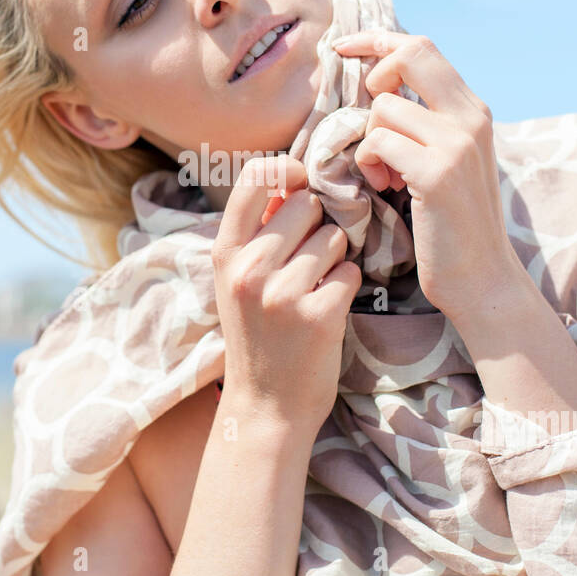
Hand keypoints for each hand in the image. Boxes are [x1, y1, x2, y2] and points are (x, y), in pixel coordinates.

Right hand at [211, 155, 363, 433]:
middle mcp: (249, 268)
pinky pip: (350, 272)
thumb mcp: (237, 280)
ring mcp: (282, 293)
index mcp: (226, 252)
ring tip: (315, 286)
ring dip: (335, 257)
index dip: (286, 168)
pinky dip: (346, 286)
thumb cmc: (257, 335)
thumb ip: (258, 233)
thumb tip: (292, 180)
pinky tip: (329, 307)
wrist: (266, 406)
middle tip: (309, 258)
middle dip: (318, 224)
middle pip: (307, 204)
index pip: (255, 177)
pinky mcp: (318, 315)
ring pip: (334, 237)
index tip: (300, 182)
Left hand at [333, 31, 520, 321]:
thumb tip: (381, 91)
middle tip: (365, 109)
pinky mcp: (438, 173)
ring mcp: (457, 143)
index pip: (422, 47)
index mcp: (473, 111)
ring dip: (369, 140)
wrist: (482, 279)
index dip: (378, 40)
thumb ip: (427, 124)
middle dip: (373, 70)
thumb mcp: (448, 161)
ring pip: (384, 107)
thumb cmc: (453, 225)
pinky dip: (369, 163)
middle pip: (410, 53)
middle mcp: (471, 118)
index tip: (343, 46)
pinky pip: (379, 142)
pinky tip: (386, 186)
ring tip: (384, 173)